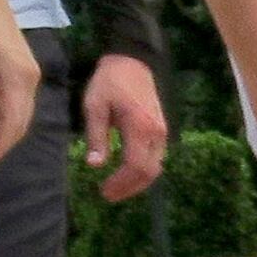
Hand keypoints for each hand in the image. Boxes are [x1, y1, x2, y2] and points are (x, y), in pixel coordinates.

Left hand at [80, 53, 170, 203]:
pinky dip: (143, 170)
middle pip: (149, 172)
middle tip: (108, 195)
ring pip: (155, 167)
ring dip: (137, 182)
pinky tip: (127, 173)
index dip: (121, 183)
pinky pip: (156, 157)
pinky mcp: (161, 129)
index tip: (104, 191)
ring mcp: (162, 131)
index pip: (135, 166)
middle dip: (129, 188)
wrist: (132, 61)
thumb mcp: (95, 106)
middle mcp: (156, 133)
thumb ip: (96, 136)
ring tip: (116, 188)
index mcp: (140, 127)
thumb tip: (94, 165)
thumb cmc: (109, 82)